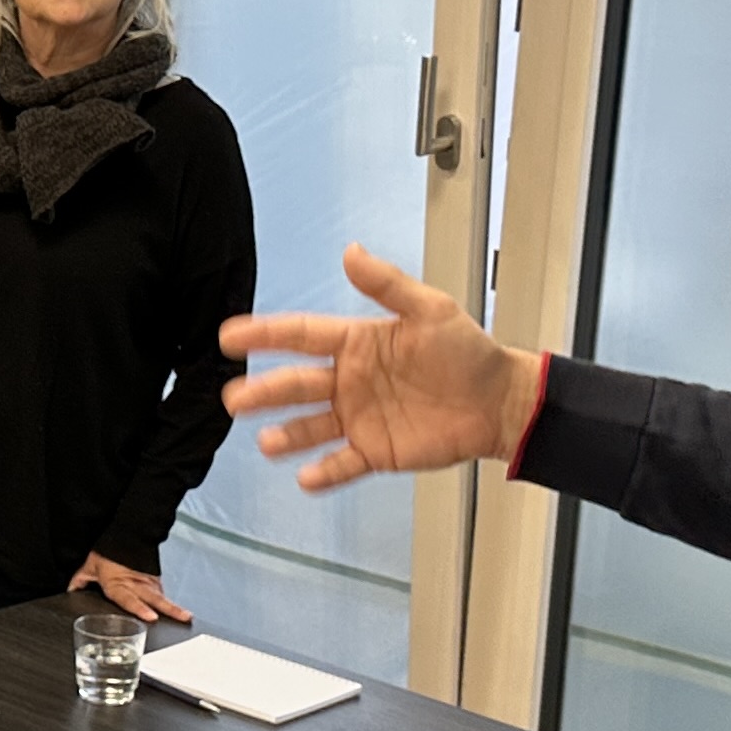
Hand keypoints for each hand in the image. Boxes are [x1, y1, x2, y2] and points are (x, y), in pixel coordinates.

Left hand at [69, 551, 188, 622]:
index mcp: (118, 583)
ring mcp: (146, 581)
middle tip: (182, 618)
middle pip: (153, 599)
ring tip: (186, 616)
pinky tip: (175, 610)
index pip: (130, 598)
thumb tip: (71, 589)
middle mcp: (135, 584)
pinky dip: (167, 600)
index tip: (152, 617)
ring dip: (173, 606)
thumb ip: (81, 579)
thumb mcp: (90, 565)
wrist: (127, 533)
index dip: (140, 608)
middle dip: (168, 609)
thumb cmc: (108, 550)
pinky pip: (160, 591)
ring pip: (161, 596)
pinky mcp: (153, 578)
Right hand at [219, 245, 543, 490]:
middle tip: (234, 398)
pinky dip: (324, 472)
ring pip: (311, 427)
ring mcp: (359, 419)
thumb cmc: (469, 353)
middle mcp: (349, 382)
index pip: (302, 336)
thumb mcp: (432, 309)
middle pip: (297, 385)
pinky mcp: (376, 451)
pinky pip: (343, 463)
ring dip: (286, 435)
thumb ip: (388, 285)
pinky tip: (306, 477)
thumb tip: (351, 252)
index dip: (265, 335)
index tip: (230, 336)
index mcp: (357, 344)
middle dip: (264, 391)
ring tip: (266, 442)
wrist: (499, 401)